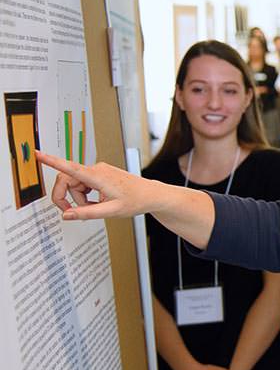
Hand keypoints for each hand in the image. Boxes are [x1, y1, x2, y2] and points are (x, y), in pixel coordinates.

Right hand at [37, 151, 160, 219]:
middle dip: (67, 197)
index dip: (51, 161)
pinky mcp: (100, 174)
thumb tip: (66, 215)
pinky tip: (99, 201)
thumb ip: (86, 213)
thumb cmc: (136, 201)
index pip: (69, 167)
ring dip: (80, 199)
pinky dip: (86, 195)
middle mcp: (96, 170)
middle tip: (73, 213)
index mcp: (98, 176)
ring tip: (98, 207)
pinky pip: (84, 184)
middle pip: (67, 181)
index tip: (37, 154)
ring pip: (75, 185)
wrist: (151, 195)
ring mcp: (98, 171)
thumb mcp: (111, 211)